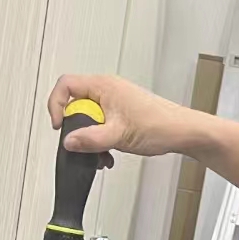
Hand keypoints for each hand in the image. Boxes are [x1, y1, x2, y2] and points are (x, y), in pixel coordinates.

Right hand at [47, 74, 211, 158]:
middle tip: (86, 143)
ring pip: (88, 119)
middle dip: (77, 129)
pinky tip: (110, 154)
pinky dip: (101, 141)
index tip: (60, 126)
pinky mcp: (120, 114)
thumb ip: (90, 139)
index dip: (56, 105)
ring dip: (91, 140)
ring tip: (101, 153)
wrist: (182, 132)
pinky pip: (100, 126)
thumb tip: (69, 141)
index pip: (65, 85)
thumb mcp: (118, 135)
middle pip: (75, 106)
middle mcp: (107, 90)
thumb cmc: (159, 125)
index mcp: (103, 86)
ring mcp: (114, 102)